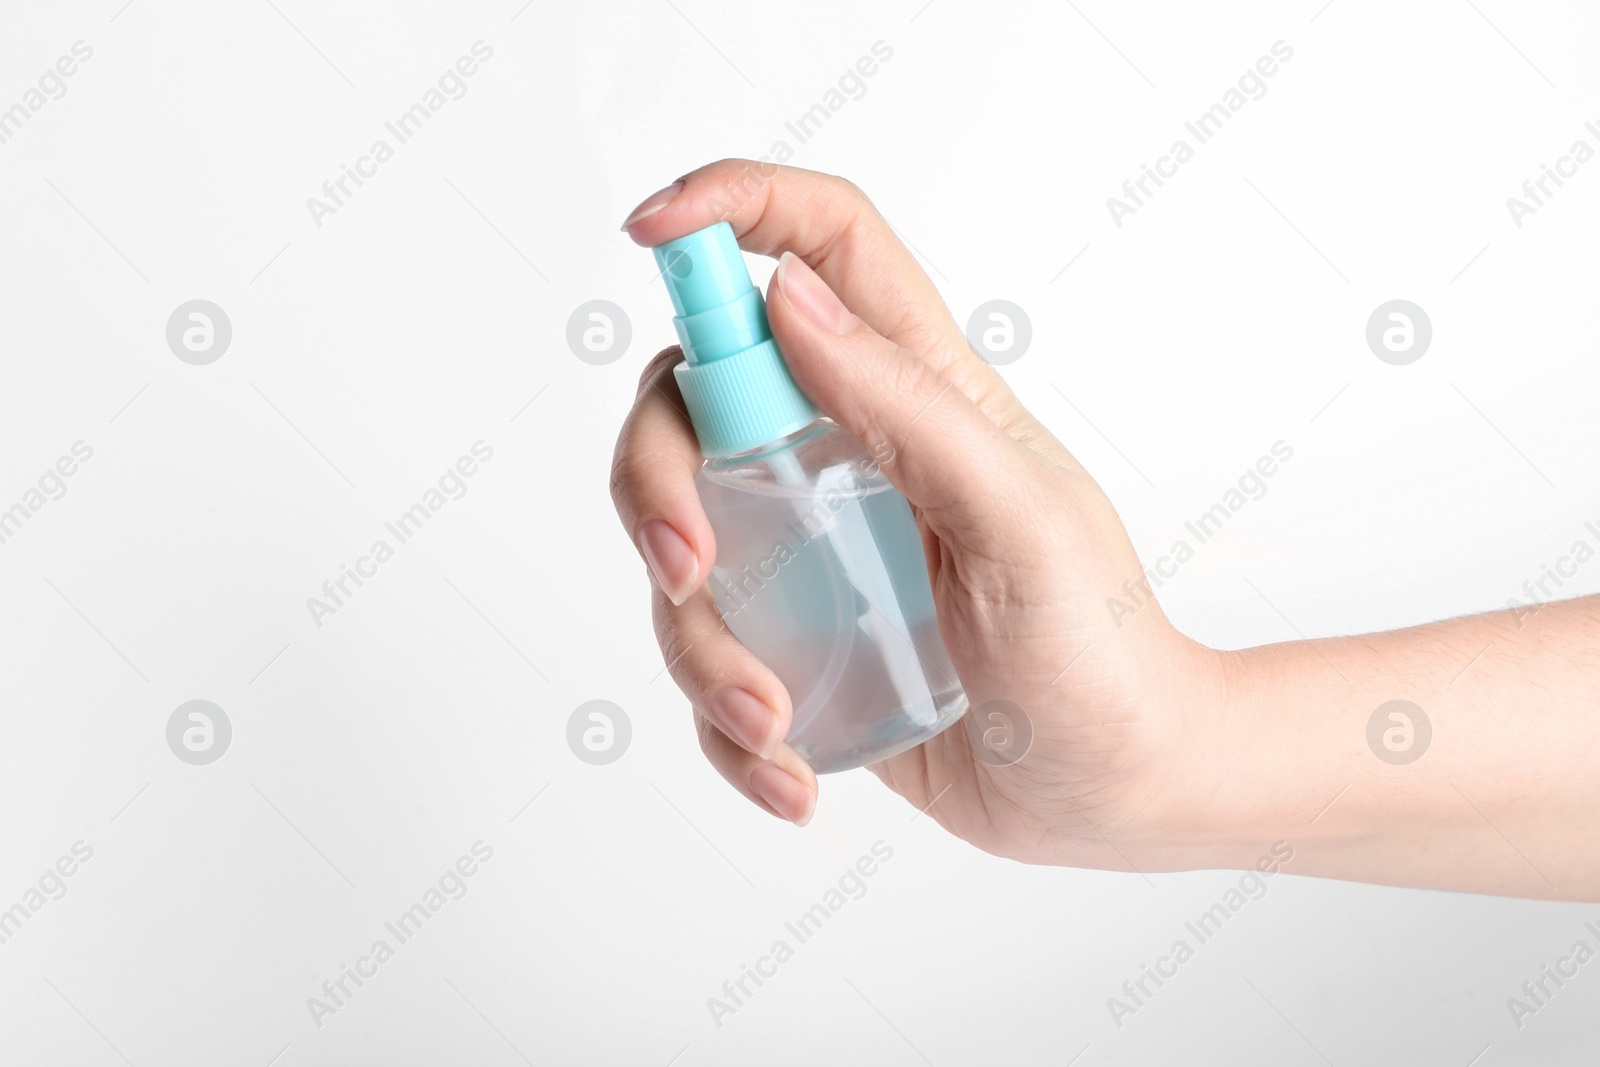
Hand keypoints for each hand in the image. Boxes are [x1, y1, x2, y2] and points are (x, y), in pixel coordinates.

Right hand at [612, 159, 1223, 867]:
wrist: (1116, 790)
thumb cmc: (1100, 651)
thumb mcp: (1019, 524)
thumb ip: (908, 408)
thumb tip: (784, 298)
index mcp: (917, 393)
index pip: (821, 248)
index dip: (731, 206)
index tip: (649, 231)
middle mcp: (846, 456)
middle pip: (689, 406)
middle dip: (655, 485)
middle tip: (691, 573)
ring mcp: (809, 553)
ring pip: (679, 552)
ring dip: (703, 651)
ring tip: (779, 728)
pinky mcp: (792, 644)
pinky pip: (707, 664)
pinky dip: (728, 730)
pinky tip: (794, 778)